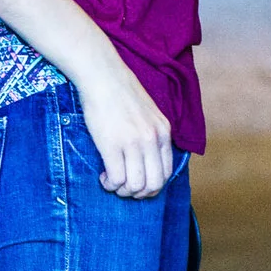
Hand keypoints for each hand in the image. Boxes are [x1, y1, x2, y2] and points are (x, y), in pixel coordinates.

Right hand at [76, 60, 173, 197]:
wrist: (103, 77)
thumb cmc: (121, 94)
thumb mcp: (148, 115)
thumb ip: (152, 136)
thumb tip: (147, 161)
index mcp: (164, 133)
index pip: (166, 174)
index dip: (151, 186)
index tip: (136, 181)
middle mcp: (153, 140)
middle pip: (154, 185)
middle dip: (139, 194)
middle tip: (124, 187)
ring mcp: (133, 143)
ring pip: (135, 186)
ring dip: (122, 190)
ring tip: (112, 181)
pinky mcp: (112, 145)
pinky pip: (116, 179)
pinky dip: (110, 184)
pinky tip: (103, 176)